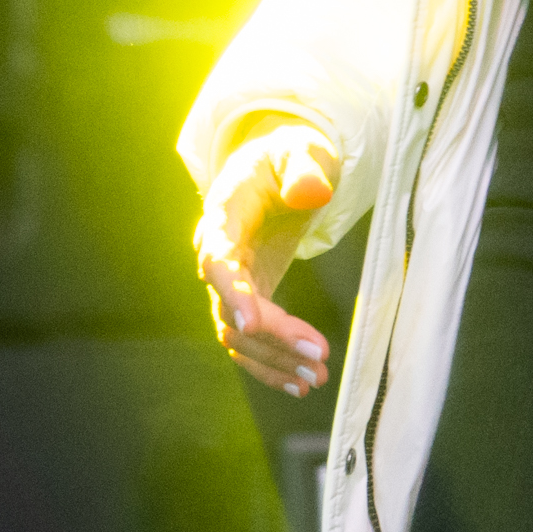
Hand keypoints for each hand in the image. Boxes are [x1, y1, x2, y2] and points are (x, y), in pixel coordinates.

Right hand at [195, 116, 341, 396]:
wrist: (275, 169)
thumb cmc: (287, 156)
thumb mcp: (299, 149)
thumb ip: (304, 167)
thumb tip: (311, 192)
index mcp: (223, 215)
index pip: (218, 259)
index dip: (231, 292)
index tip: (252, 322)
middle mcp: (217, 254)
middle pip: (230, 307)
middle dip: (272, 336)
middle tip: (316, 355)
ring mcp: (229, 281)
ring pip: (238, 334)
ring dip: (274, 359)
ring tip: (314, 378)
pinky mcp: (246, 298)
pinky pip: (249, 340)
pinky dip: (270, 363)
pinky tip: (298, 382)